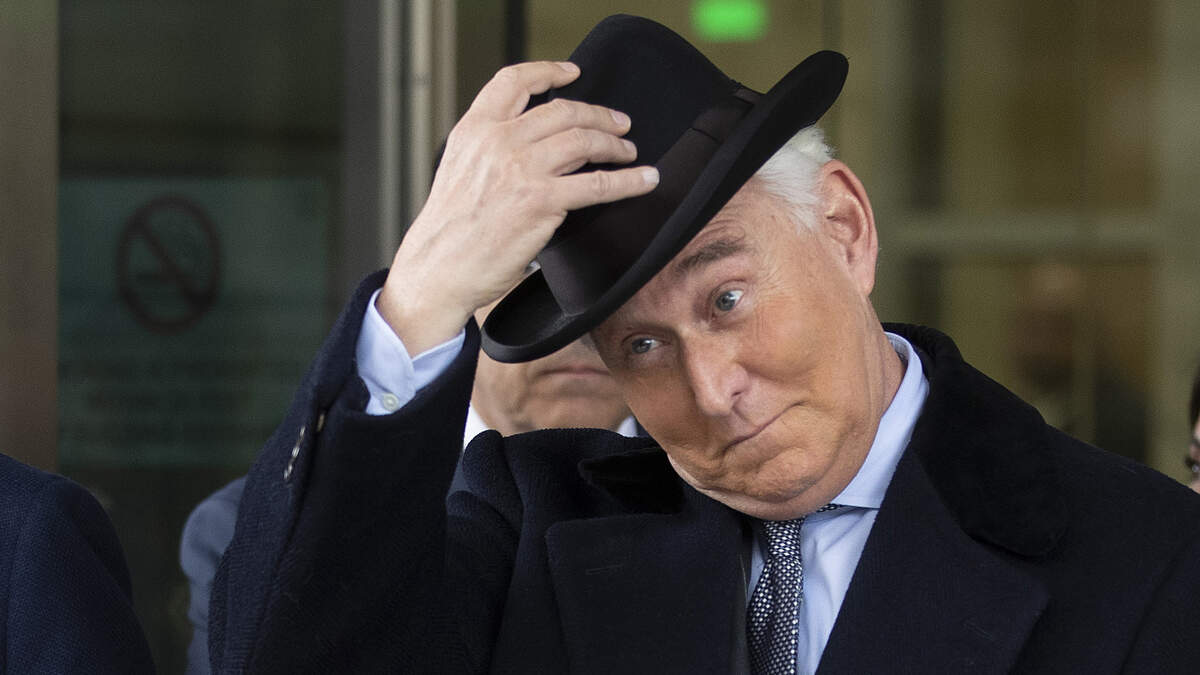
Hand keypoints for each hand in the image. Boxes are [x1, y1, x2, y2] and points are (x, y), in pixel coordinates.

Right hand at [378, 61, 658, 355]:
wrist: (439, 268)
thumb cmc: (450, 228)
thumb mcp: (460, 169)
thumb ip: (492, 147)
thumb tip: (540, 141)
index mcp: (475, 129)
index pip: (514, 81)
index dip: (548, 71)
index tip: (573, 72)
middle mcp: (498, 141)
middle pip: (562, 111)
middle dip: (598, 115)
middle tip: (619, 124)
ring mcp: (521, 169)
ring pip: (584, 141)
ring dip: (614, 144)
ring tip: (628, 151)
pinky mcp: (541, 201)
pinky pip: (598, 184)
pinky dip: (628, 180)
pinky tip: (645, 179)